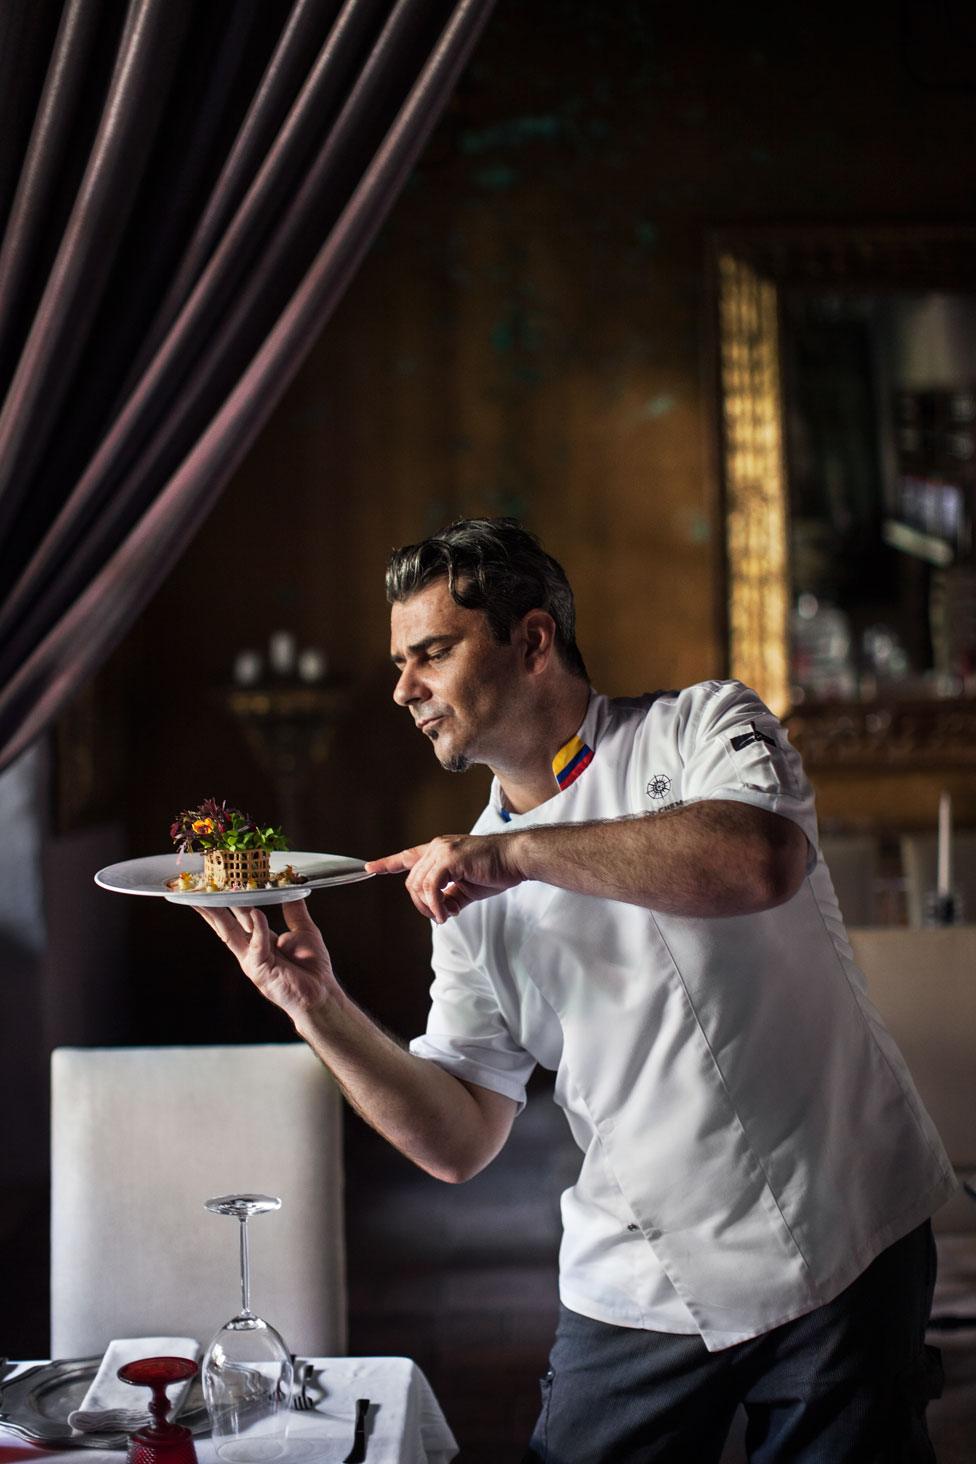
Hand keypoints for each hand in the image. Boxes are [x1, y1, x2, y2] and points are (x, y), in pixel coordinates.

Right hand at [193, 898, 340, 1019]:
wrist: (321, 992)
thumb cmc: (312, 966)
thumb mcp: (304, 930)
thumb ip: (294, 910)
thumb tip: (291, 888)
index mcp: (259, 940)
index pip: (238, 918)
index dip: (227, 903)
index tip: (219, 887)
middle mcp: (251, 950)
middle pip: (225, 924)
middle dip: (210, 907)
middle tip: (197, 890)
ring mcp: (252, 961)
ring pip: (229, 933)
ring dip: (217, 915)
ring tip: (204, 898)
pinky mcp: (260, 969)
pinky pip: (257, 944)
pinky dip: (258, 927)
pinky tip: (256, 913)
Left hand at [365, 833, 524, 922]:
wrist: (516, 860)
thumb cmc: (496, 870)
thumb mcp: (468, 887)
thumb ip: (450, 896)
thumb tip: (441, 913)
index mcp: (440, 850)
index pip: (408, 856)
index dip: (388, 863)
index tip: (370, 867)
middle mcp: (438, 847)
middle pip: (412, 881)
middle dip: (421, 904)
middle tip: (439, 916)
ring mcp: (443, 851)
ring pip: (419, 885)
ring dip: (430, 907)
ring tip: (446, 915)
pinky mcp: (451, 859)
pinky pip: (432, 887)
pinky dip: (436, 904)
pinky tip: (446, 913)